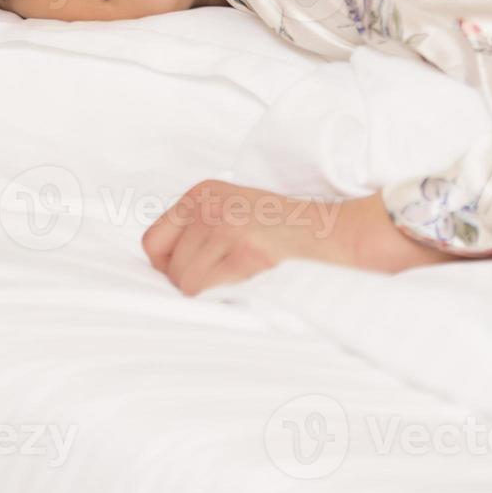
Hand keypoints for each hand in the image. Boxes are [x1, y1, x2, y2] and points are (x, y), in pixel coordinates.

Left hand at [140, 179, 460, 295]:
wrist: (339, 235)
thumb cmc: (288, 234)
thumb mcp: (236, 214)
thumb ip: (200, 233)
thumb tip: (162, 274)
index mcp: (203, 193)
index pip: (152, 243)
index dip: (171, 268)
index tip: (196, 275)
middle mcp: (208, 205)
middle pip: (166, 268)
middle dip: (192, 283)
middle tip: (229, 281)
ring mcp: (225, 226)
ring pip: (184, 284)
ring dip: (210, 294)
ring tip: (244, 282)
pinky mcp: (243, 252)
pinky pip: (203, 292)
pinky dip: (221, 300)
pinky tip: (249, 286)